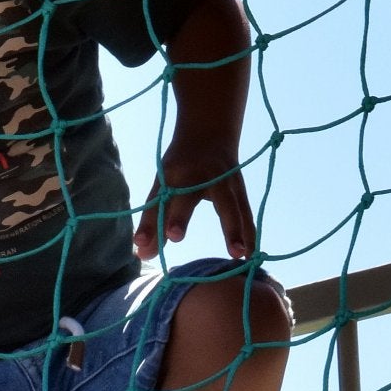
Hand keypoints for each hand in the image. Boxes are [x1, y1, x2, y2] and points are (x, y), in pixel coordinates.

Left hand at [135, 135, 256, 262]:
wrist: (211, 133)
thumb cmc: (182, 165)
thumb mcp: (165, 182)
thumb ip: (154, 219)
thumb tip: (143, 254)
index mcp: (175, 173)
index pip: (160, 198)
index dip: (150, 220)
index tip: (140, 242)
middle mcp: (199, 175)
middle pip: (189, 196)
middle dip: (181, 215)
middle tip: (174, 237)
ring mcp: (224, 181)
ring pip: (228, 206)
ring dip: (234, 230)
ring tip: (236, 256)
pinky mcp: (241, 191)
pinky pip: (246, 216)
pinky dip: (249, 235)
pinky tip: (250, 256)